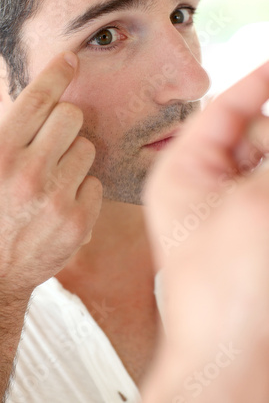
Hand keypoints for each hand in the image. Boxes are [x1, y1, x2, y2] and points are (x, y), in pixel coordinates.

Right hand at [0, 52, 101, 300]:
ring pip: (87, 148)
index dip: (57, 72)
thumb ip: (9, 133)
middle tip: (52, 140)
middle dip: (64, 122)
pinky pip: (96, 183)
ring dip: (74, 156)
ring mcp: (55, 199)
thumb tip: (43, 99)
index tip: (71, 59)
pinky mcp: (77, 223)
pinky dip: (82, 189)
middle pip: (72, 115)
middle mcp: (27, 173)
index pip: (37, 97)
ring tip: (53, 178)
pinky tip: (61, 204)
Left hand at [142, 61, 268, 401]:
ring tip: (257, 214)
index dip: (258, 83)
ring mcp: (228, 211)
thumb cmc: (225, 290)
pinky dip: (266, 183)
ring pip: (261, 163)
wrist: (230, 361)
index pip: (222, 110)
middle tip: (259, 185)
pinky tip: (262, 216)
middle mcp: (202, 186)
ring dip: (267, 161)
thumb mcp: (257, 206)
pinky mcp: (249, 231)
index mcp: (183, 172)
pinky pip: (263, 190)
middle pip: (252, 136)